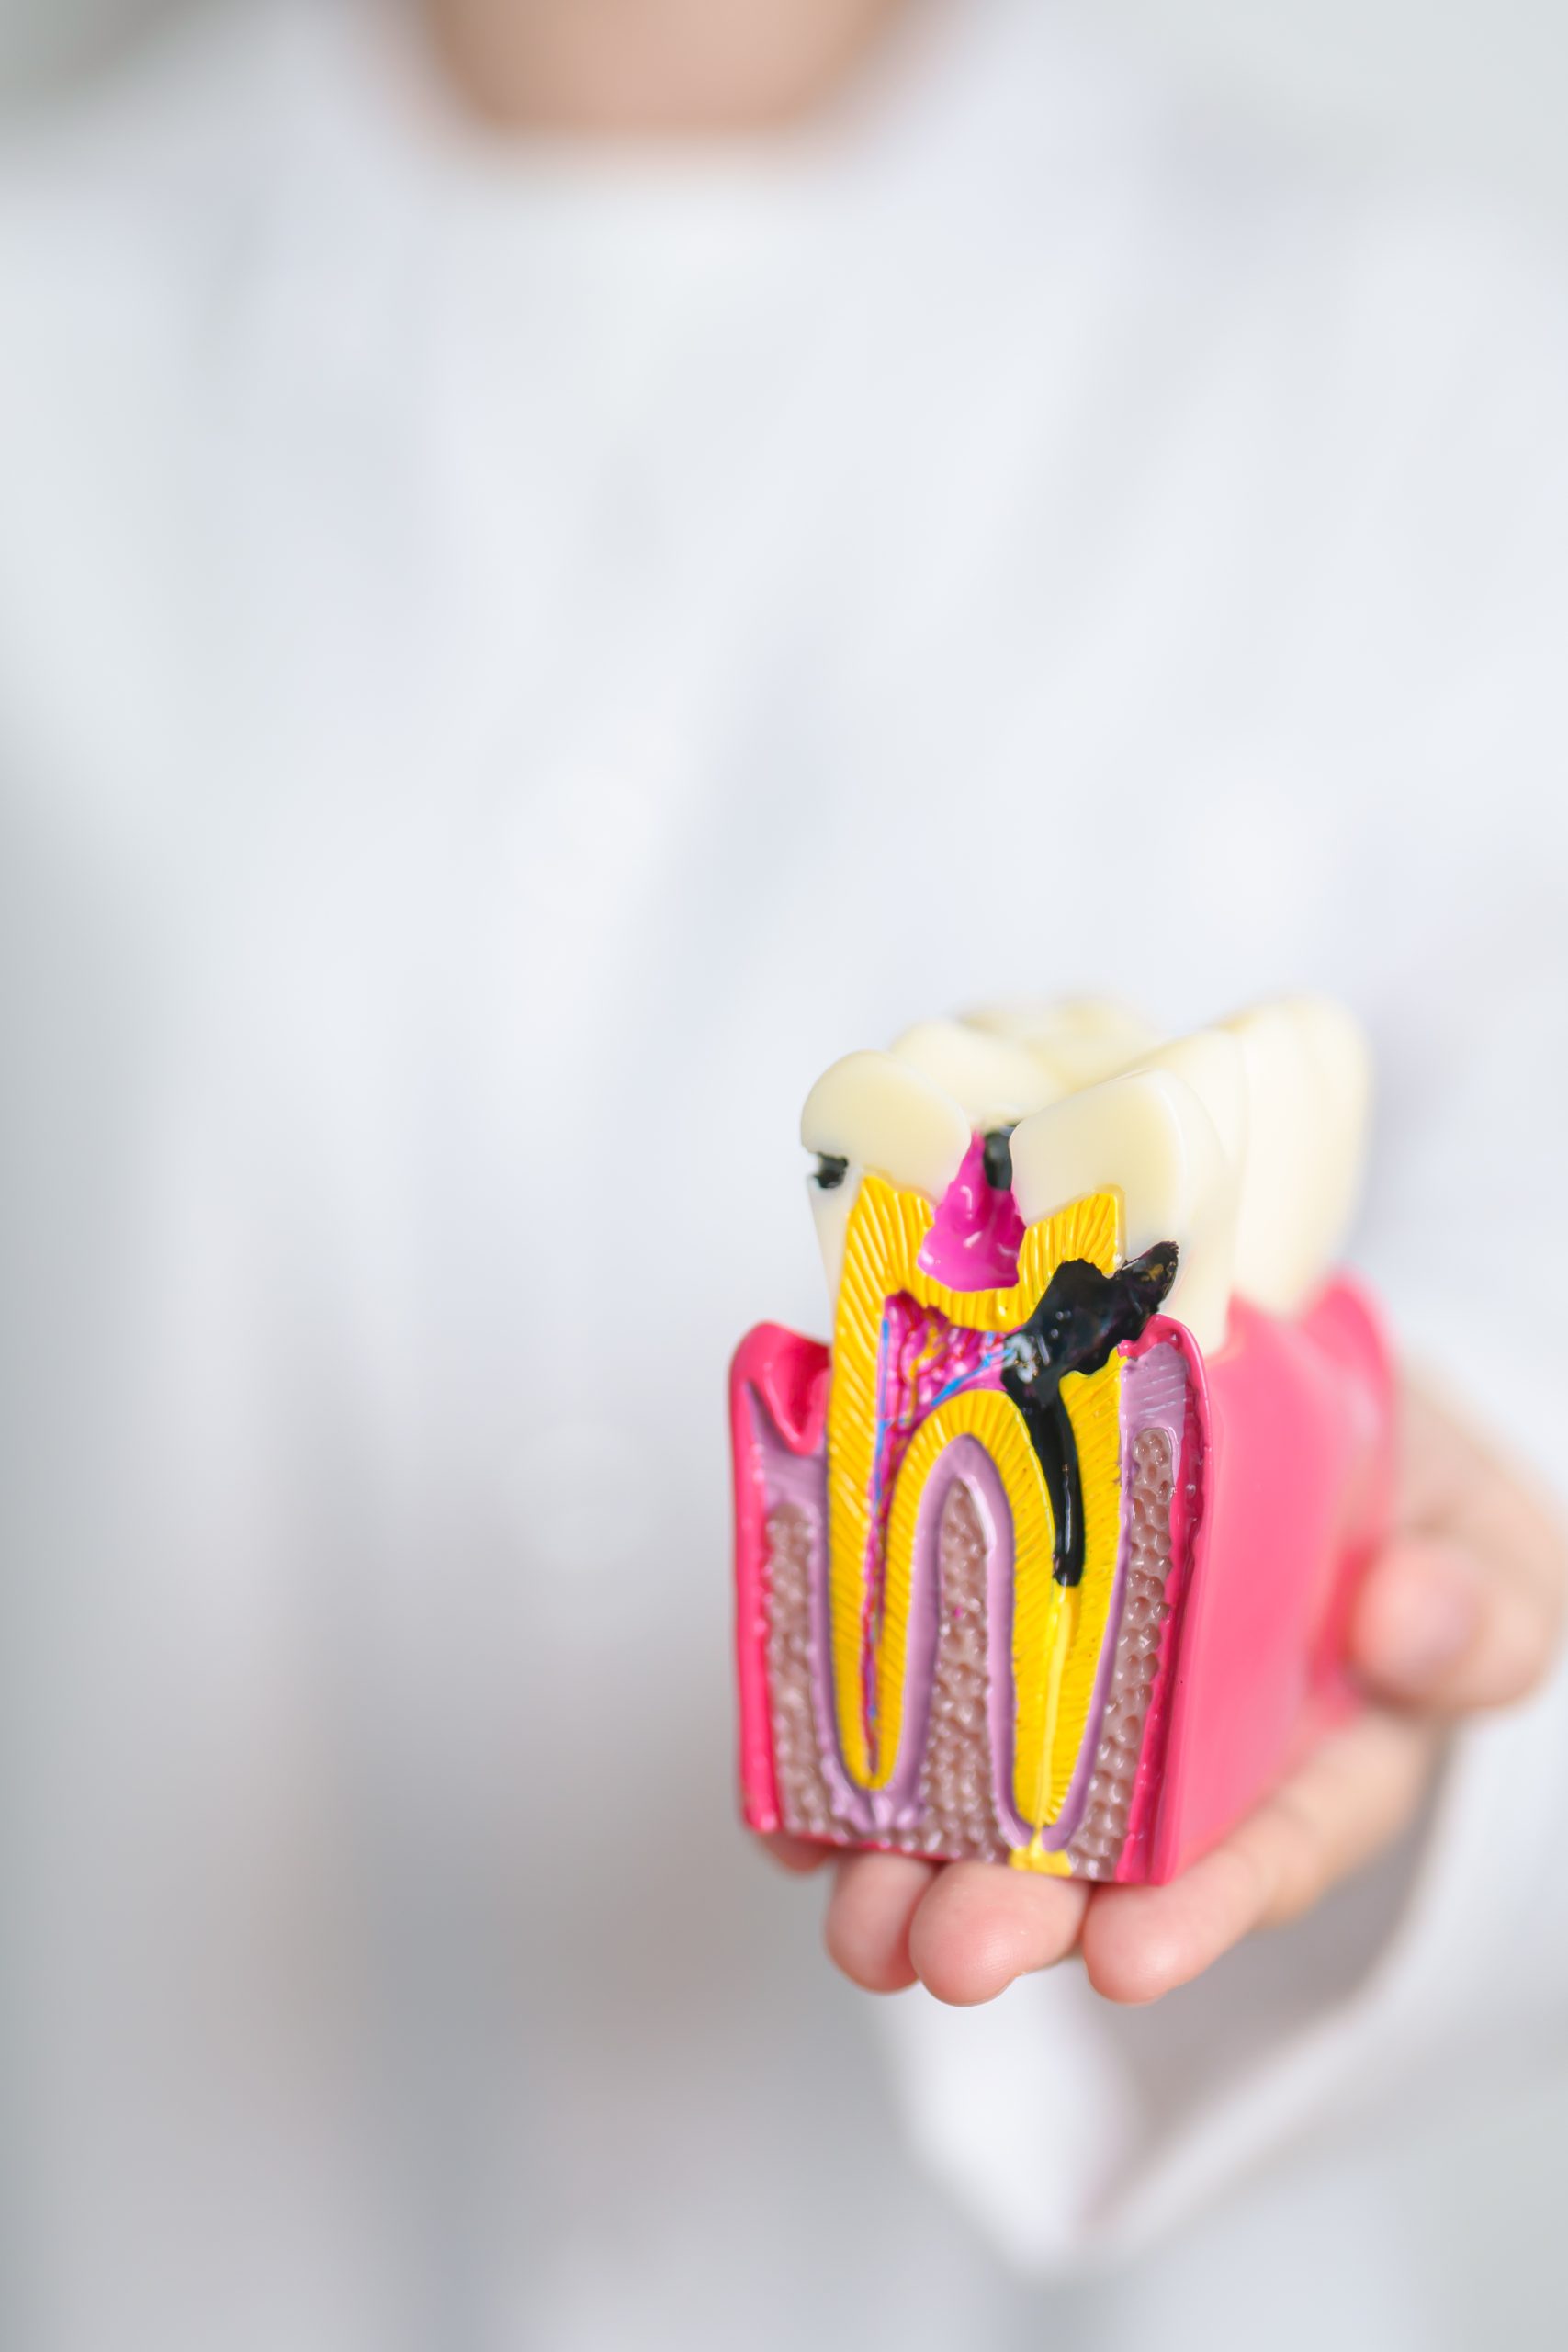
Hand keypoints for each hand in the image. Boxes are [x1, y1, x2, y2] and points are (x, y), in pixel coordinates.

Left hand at [765, 1375, 1566, 2005]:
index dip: (1202, 1903)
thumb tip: (1401, 1621)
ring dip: (910, 1868)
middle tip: (942, 1949)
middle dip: (1018, 1909)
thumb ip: (1481, 1607)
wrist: (1305, 1385)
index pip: (1266, 1838)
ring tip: (857, 1918)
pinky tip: (788, 1814)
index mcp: (1316, 1746)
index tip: (1129, 1955)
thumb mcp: (1489, 1537)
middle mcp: (1180, 1751)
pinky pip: (902, 1706)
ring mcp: (1069, 1698)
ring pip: (985, 1803)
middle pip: (1099, 1851)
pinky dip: (835, 1766)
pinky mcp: (977, 1631)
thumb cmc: (1405, 1484)